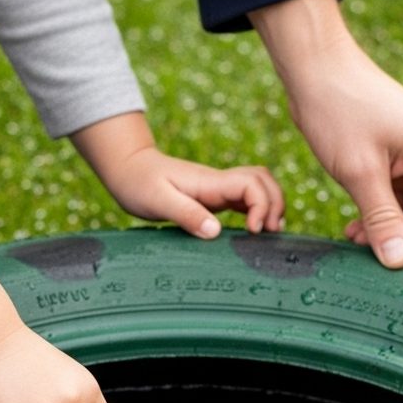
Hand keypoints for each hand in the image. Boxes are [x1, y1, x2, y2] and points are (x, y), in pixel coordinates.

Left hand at [72, 113, 284, 238]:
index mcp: (210, 182)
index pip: (251, 184)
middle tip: (269, 233)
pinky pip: (245, 200)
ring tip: (269, 233)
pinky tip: (256, 231)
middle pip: (263, 180)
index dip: (261, 205)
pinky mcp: (213, 199)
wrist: (127, 169)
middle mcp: (218, 183)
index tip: (252, 231)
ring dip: (270, 206)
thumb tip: (215, 231)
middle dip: (275, 203)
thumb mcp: (157, 201)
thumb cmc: (138, 184)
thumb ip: (186, 214)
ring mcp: (217, 190)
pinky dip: (257, 212)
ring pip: (258, 188)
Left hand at [250, 0, 402, 270]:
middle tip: (381, 268)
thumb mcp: (360, 173)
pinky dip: (381, 222)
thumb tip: (400, 265)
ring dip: (393, 237)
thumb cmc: (339, 109)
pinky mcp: (397, 162)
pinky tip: (355, 232)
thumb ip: (383, 221)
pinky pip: (399, 204)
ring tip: (358, 244)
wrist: (315, 68)